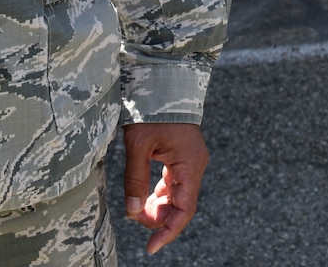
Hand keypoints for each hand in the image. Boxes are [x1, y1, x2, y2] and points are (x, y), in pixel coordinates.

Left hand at [123, 122, 207, 254]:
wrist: (164, 80)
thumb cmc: (151, 109)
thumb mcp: (137, 144)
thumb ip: (135, 179)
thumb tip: (133, 211)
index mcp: (189, 164)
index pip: (184, 209)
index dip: (168, 231)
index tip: (151, 247)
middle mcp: (194, 165)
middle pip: (180, 204)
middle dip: (158, 217)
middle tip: (133, 217)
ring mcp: (190, 160)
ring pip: (176, 194)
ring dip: (157, 206)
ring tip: (135, 208)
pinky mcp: (182, 155)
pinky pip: (173, 182)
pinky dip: (158, 193)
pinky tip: (144, 196)